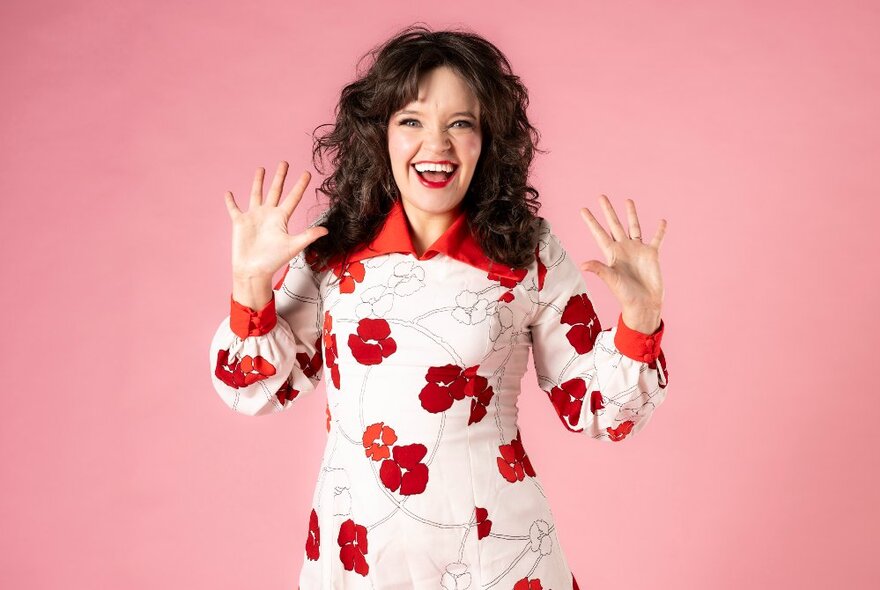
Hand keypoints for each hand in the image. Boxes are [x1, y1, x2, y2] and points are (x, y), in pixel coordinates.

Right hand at [225, 162, 327, 279]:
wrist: (254, 270)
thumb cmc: (273, 261)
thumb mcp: (293, 245)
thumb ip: (308, 236)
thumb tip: (326, 230)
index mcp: (281, 218)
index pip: (293, 197)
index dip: (300, 185)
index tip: (307, 173)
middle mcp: (268, 214)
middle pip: (276, 191)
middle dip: (280, 177)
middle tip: (285, 163)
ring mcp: (254, 217)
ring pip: (256, 194)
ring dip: (258, 182)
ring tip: (261, 169)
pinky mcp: (240, 222)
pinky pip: (234, 209)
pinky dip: (230, 201)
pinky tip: (228, 193)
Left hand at [578, 195, 666, 333]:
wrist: (643, 304)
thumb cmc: (625, 295)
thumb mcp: (611, 280)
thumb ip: (599, 269)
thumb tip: (583, 264)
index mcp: (611, 253)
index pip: (599, 233)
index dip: (591, 221)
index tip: (583, 209)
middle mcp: (623, 249)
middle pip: (614, 225)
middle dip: (608, 211)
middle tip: (601, 196)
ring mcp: (637, 250)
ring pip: (633, 227)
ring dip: (631, 214)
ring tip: (628, 200)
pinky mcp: (651, 255)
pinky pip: (656, 239)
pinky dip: (659, 230)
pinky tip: (661, 221)